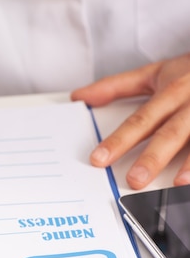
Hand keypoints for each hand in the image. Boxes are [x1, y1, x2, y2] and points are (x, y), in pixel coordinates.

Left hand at [71, 53, 189, 188]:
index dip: (119, 140)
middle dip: (152, 158)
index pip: (140, 120)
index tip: (99, 159)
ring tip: (177, 185)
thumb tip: (78, 96)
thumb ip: (115, 86)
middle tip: (134, 180)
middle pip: (170, 134)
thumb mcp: (154, 72)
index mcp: (171, 92)